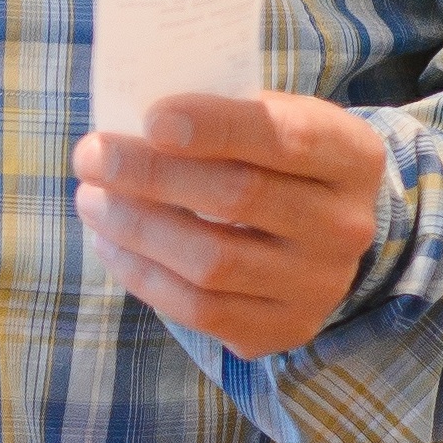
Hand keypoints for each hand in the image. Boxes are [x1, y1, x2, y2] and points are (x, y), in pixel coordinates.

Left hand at [73, 92, 387, 359]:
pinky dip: (143, 275)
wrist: (321, 233)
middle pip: (240, 198)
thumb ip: (219, 113)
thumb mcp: (270, 118)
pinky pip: (201, 310)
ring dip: (137, 228)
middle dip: (153, 174)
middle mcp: (346, 225)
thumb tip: (131, 118)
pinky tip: (109, 241)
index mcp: (352, 156)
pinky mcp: (285, 329)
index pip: (285, 138)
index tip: (151, 119)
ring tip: (90, 199)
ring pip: (214, 262)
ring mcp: (320, 286)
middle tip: (90, 155)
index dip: (216, 127)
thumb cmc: (274, 159)